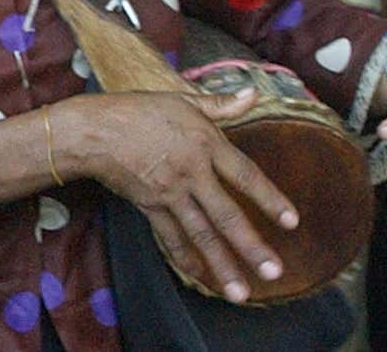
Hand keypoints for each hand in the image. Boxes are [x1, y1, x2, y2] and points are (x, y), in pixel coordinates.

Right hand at [65, 90, 297, 303]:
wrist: (94, 130)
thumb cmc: (137, 110)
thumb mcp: (182, 99)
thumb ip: (221, 104)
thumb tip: (254, 94)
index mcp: (205, 143)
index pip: (246, 175)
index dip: (270, 199)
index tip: (292, 222)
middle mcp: (192, 172)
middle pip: (227, 215)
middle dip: (251, 246)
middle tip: (274, 273)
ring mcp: (170, 193)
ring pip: (200, 234)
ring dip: (222, 265)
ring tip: (241, 293)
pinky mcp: (149, 206)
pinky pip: (171, 238)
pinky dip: (186, 259)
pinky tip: (202, 277)